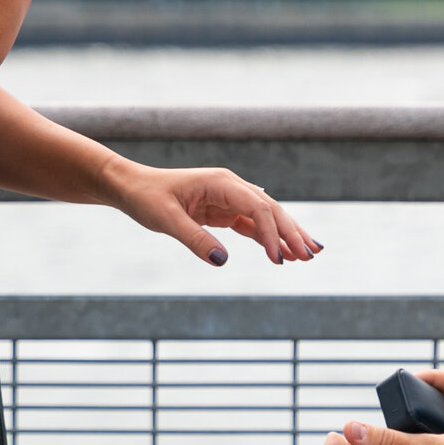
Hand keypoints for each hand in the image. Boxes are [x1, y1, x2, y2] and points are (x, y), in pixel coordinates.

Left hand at [101, 159, 320, 266]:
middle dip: (292, 232)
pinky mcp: (224, 211)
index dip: (272, 233)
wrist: (131, 187)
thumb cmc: (146, 198)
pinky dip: (268, 239)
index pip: (258, 207)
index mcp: (221, 183)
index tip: (280, 259)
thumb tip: (222, 262)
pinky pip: (252, 226)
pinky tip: (283, 254)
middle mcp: (231, 187)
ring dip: (286, 235)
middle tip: (312, 255)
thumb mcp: (166, 220)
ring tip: (309, 255)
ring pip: (267, 217)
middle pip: (271, 209)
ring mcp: (230, 199)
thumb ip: (195, 240)